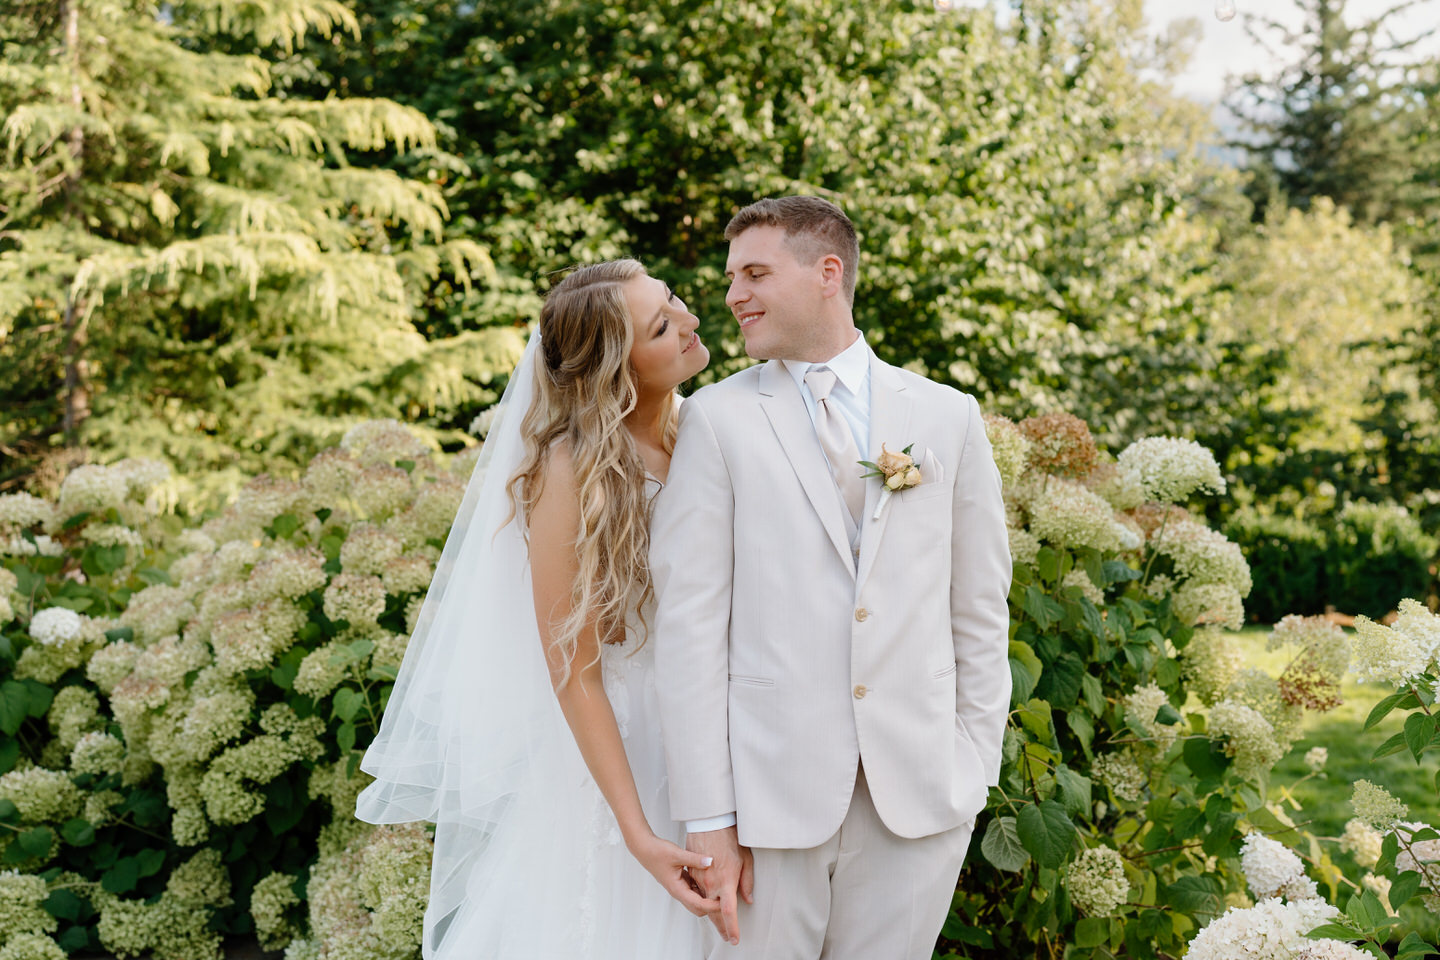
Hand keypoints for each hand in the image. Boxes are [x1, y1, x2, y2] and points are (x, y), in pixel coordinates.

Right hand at [628, 832, 721, 918]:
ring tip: (721, 890)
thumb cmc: (657, 852)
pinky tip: (710, 879)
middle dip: (711, 906)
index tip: (724, 903)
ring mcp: (679, 887)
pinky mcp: (680, 881)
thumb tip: (711, 861)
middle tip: (726, 899)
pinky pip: (694, 889)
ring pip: (696, 900)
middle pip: (698, 907)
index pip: (698, 904)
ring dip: (708, 898)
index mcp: (677, 889)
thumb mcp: (677, 854)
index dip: (712, 905)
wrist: (644, 848)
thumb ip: (695, 859)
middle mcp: (678, 891)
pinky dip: (703, 888)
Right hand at [686, 826, 754, 945]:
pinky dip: (703, 901)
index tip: (735, 938)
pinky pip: (697, 893)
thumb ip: (747, 881)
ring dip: (712, 916)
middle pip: (714, 914)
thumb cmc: (729, 838)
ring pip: (703, 905)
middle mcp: (709, 884)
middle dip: (722, 927)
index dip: (731, 927)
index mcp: (724, 881)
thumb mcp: (745, 859)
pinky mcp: (692, 874)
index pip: (728, 911)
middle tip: (728, 937)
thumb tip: (748, 899)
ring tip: (721, 925)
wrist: (708, 823)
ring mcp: (698, 880)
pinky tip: (709, 903)